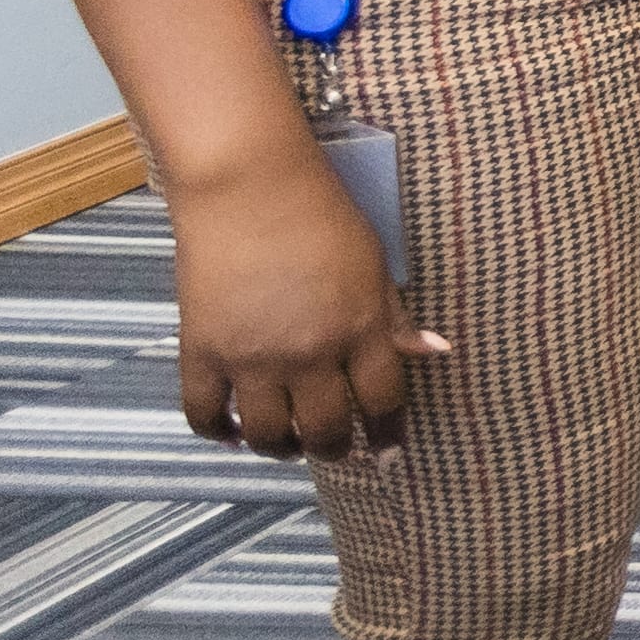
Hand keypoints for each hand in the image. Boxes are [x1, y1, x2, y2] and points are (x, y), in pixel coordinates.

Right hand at [174, 153, 442, 460]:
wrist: (249, 189)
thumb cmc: (322, 218)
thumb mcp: (375, 265)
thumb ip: (395, 317)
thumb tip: (436, 353)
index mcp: (361, 328)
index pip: (383, 401)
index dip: (388, 433)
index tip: (388, 451)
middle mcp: (309, 352)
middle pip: (325, 428)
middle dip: (335, 449)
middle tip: (335, 448)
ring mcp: (252, 357)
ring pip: (267, 434)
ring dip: (281, 449)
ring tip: (289, 443)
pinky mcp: (203, 351)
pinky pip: (204, 414)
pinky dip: (217, 433)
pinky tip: (232, 432)